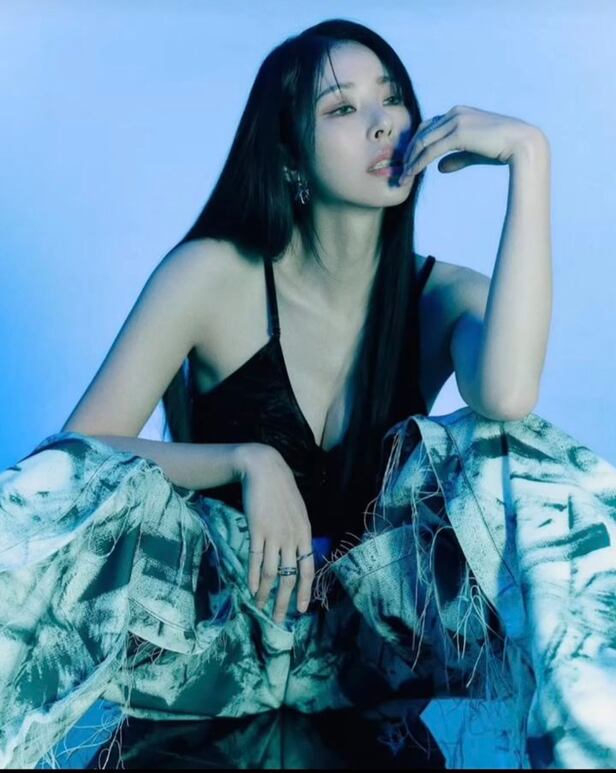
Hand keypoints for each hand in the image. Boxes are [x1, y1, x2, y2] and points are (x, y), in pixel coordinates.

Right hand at [235, 443, 314, 623]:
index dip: (304, 591)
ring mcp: (274, 535)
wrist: (264, 469)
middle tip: (280, 619)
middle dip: (284, 600)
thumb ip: (298, 533)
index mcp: (305, 533)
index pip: (308, 569)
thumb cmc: (281, 489)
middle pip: (290, 577)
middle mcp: (292, 537)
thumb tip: (298, 553)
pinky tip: (251, 589)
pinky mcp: (257, 530)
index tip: (301, 610)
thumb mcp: (298, 511)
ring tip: (260, 606)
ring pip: (272, 573)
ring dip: (265, 593)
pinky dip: (253, 577)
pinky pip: (256, 560)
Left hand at [398, 104, 545, 183]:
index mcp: (458, 113)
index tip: (408, 163)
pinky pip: (431, 150)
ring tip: (403, 177)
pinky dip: (419, 163)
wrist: (522, 143)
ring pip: (423, 142)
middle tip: (400, 172)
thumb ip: (456, 158)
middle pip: (421, 133)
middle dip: (408, 153)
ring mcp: (456, 120)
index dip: (416, 145)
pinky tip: (412, 174)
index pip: (428, 127)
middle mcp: (455, 113)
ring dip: (410, 161)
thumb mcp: (474, 153)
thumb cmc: (503, 149)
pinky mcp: (458, 133)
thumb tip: (439, 168)